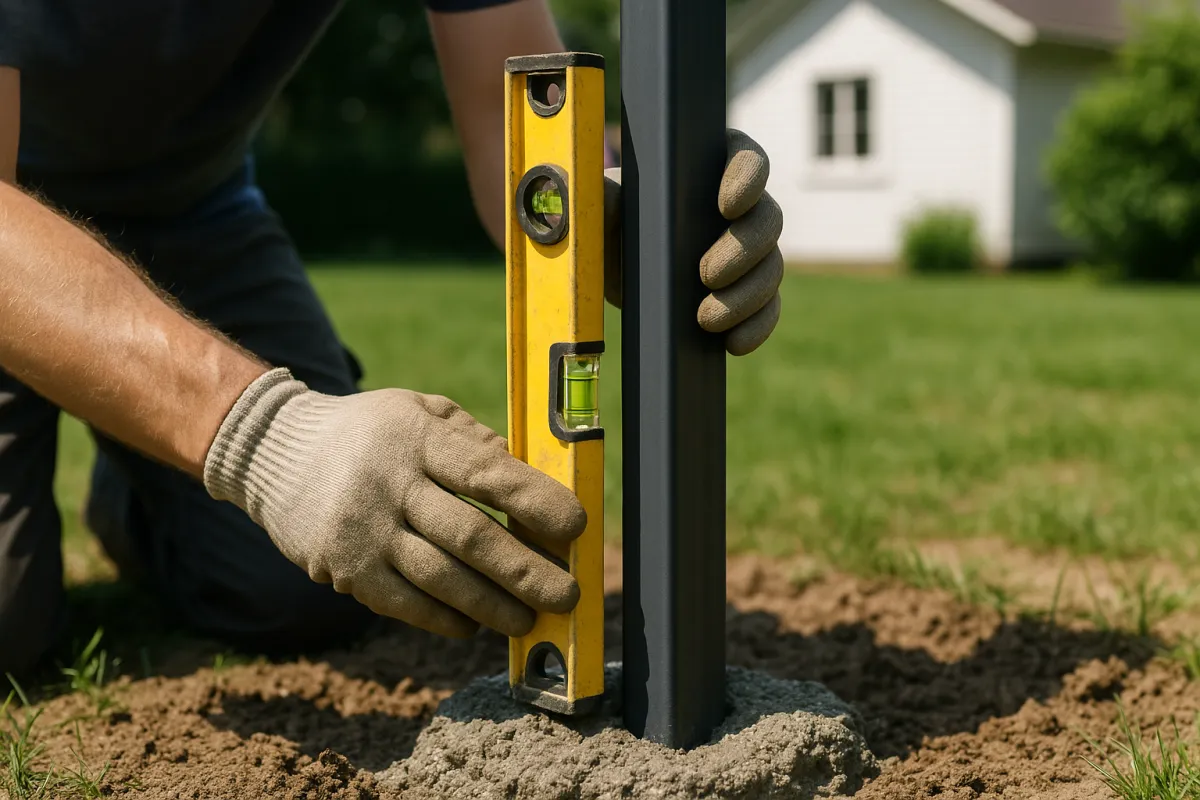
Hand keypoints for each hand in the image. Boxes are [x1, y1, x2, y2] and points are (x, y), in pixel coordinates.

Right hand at [203, 368, 586, 638]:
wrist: (272, 451)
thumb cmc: (369, 431)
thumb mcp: (417, 410)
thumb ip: (472, 440)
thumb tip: (530, 480)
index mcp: (416, 438)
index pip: (485, 472)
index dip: (534, 500)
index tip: (576, 526)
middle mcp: (390, 484)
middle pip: (469, 535)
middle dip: (526, 570)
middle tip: (569, 593)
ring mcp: (363, 530)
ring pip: (440, 578)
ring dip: (492, 605)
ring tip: (529, 619)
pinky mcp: (343, 568)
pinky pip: (402, 603)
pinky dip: (442, 618)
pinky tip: (473, 626)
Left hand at [603, 129, 784, 355]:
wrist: (612, 267)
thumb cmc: (610, 221)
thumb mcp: (600, 207)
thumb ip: (602, 196)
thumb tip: (603, 193)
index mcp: (709, 170)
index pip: (746, 158)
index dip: (748, 177)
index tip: (726, 205)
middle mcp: (741, 208)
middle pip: (768, 218)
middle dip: (744, 249)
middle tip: (706, 274)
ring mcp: (750, 252)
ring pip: (772, 267)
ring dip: (747, 296)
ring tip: (706, 319)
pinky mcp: (748, 293)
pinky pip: (768, 309)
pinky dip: (757, 327)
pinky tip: (733, 342)